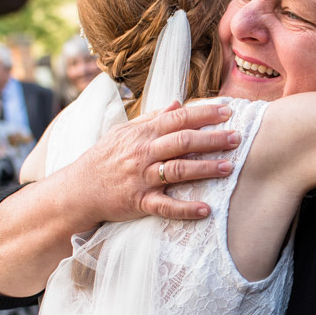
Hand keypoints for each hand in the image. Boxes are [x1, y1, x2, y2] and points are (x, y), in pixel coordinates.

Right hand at [66, 101, 237, 223]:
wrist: (78, 189)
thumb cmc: (104, 159)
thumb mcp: (124, 132)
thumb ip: (151, 118)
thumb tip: (177, 104)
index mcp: (142, 134)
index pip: (178, 118)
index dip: (204, 114)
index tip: (227, 111)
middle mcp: (144, 154)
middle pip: (183, 142)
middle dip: (212, 139)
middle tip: (237, 138)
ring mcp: (142, 178)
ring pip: (178, 171)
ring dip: (206, 169)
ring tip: (229, 168)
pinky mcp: (140, 202)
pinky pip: (165, 206)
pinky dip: (186, 209)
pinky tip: (206, 210)